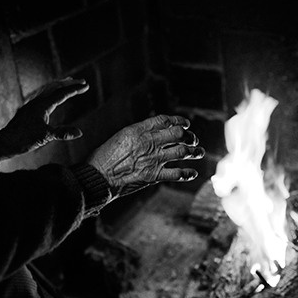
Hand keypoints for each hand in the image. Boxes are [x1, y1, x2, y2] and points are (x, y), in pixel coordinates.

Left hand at [0, 78, 88, 158]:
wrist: (4, 142)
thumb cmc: (23, 139)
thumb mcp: (45, 137)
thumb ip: (62, 133)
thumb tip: (79, 132)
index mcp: (42, 105)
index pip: (62, 94)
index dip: (75, 89)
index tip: (86, 86)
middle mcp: (37, 102)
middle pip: (55, 88)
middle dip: (69, 84)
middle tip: (81, 81)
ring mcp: (31, 106)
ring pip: (47, 90)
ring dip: (59, 86)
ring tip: (67, 83)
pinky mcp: (28, 111)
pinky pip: (42, 96)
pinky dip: (51, 92)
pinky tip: (51, 98)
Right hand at [88, 114, 204, 197]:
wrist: (98, 177)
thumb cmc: (104, 157)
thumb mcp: (119, 137)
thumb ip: (137, 134)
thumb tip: (151, 133)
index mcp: (138, 130)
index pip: (165, 120)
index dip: (179, 120)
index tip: (185, 124)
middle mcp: (149, 143)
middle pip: (178, 134)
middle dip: (189, 136)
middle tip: (193, 139)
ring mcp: (153, 160)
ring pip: (182, 152)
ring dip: (194, 152)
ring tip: (199, 152)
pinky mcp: (153, 176)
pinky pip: (177, 174)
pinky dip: (188, 174)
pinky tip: (193, 173)